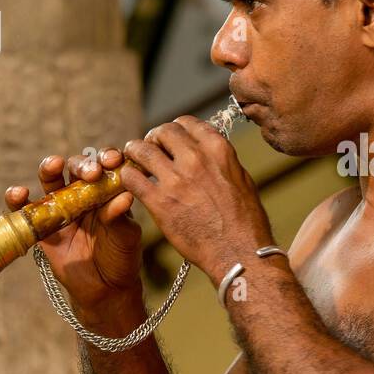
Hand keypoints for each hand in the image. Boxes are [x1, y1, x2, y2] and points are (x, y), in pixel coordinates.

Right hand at [4, 148, 142, 311]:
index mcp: (107, 191)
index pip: (106, 165)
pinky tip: (19, 193)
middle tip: (91, 173)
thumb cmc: (120, 257)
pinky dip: (17, 199)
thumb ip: (120, 218)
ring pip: (49, 180)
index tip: (113, 161)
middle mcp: (83, 194)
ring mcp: (60, 208)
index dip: (107, 158)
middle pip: (76, 168)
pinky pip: (25, 209)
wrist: (104, 289)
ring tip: (53, 165)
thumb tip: (124, 197)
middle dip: (82, 164)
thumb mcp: (125, 237)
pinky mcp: (41, 226)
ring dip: (49, 168)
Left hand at [120, 117, 273, 280]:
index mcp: (218, 150)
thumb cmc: (245, 221)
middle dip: (153, 138)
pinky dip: (128, 177)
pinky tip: (132, 184)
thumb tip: (210, 154)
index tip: (170, 141)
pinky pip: (131, 178)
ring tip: (134, 162)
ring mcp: (176, 179)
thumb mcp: (242, 180)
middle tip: (151, 150)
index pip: (186, 122)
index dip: (174, 129)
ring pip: (141, 149)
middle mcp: (196, 159)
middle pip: (162, 131)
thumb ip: (222, 162)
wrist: (237, 252)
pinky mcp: (159, 202)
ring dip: (134, 153)